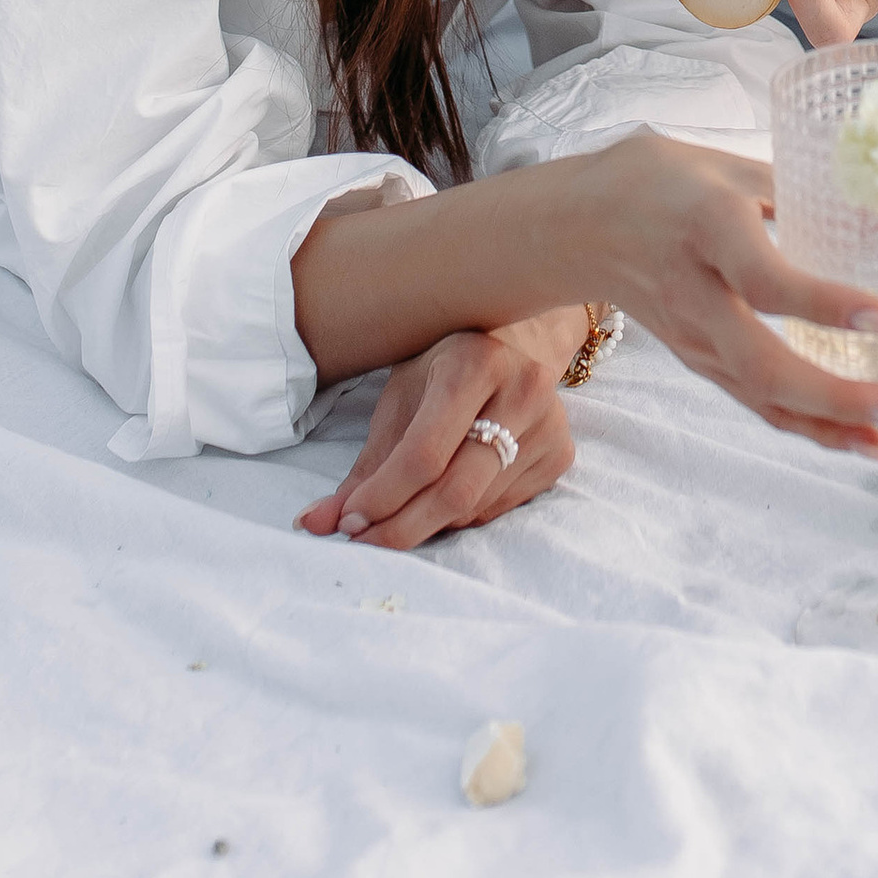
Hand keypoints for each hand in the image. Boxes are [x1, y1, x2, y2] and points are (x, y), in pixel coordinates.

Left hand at [294, 320, 574, 547]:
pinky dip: (463, 514)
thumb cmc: (448, 364)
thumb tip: (316, 524)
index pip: (424, 454)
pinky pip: (499, 509)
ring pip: (475, 507)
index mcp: (474, 362)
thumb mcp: (402, 396)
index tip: (347, 521)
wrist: (519, 338)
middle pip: (455, 490)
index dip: (381, 497)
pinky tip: (449, 489)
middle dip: (401, 527)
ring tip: (403, 507)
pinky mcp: (561, 454)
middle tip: (364, 539)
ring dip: (428, 522)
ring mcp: (549, 425)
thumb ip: (367, 463)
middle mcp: (521, 391)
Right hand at [574, 134, 877, 454]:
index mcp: (707, 229)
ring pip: (768, 399)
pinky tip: (870, 440)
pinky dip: (816, 429)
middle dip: (850, 398)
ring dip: (847, 421)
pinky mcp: (700, 363)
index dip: (827, 306)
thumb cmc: (654, 181)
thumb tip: (875, 209)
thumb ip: (795, 187)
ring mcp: (694, 341)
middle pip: (768, 368)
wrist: (575, 225)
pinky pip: (761, 405)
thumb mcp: (723, 163)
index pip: (765, 281)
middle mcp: (697, 296)